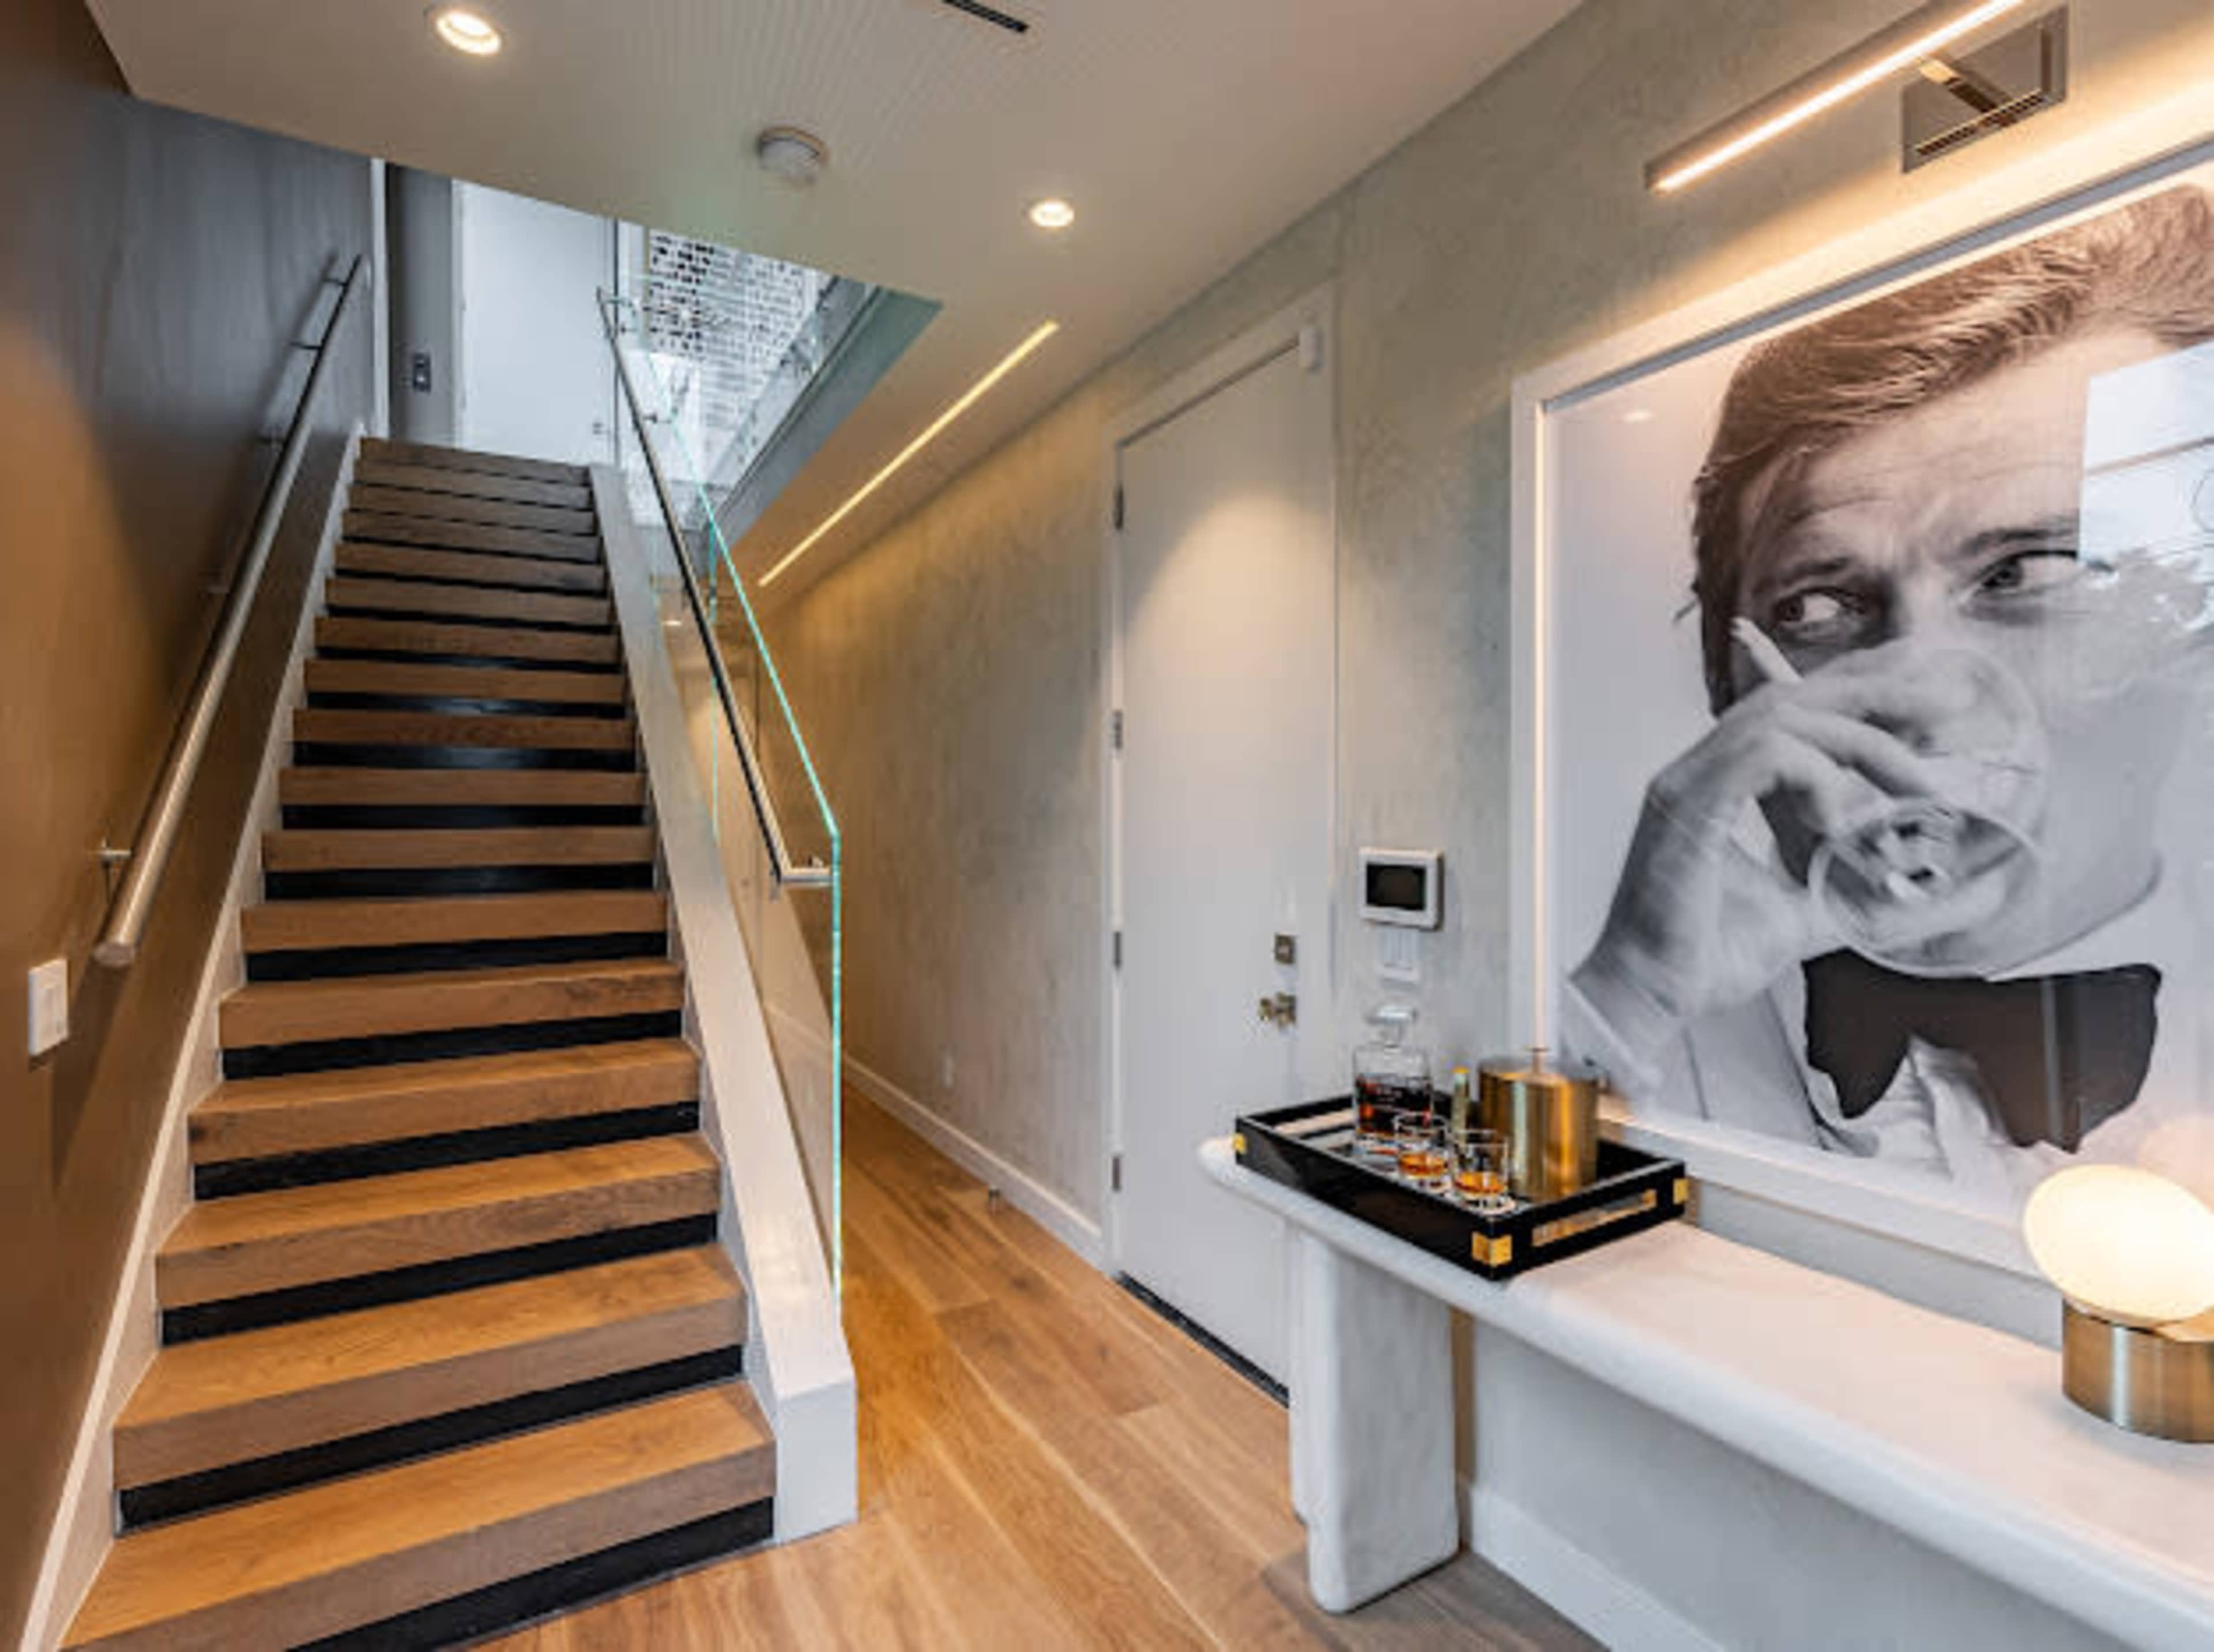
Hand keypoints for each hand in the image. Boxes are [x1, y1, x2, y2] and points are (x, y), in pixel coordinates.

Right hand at [1571, 654, 1960, 1065]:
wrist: (1649, 995)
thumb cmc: (1710, 956)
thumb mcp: (1825, 918)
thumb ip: (1893, 901)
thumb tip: (1982, 892)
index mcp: (1727, 782)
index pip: (1798, 707)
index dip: (1866, 692)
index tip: (1934, 708)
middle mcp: (1704, 769)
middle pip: (1796, 693)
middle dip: (1879, 690)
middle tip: (1949, 706)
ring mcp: (1691, 782)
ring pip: (1783, 716)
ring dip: (1861, 742)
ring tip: (1910, 787)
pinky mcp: (1687, 805)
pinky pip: (1762, 757)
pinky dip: (1814, 777)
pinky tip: (1839, 821)